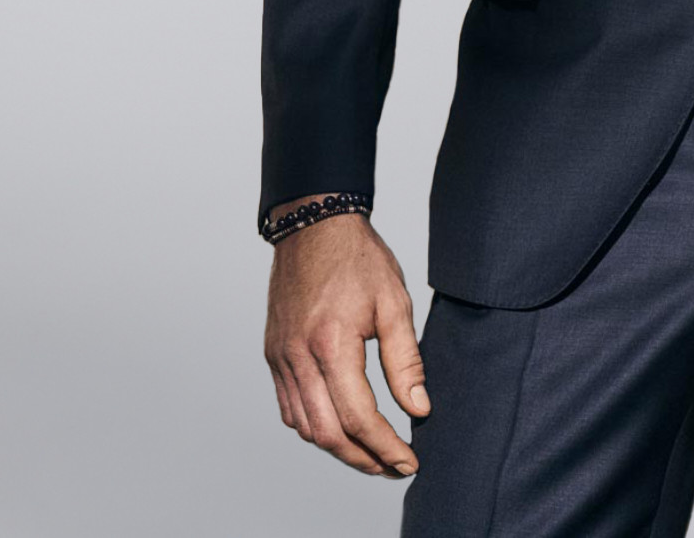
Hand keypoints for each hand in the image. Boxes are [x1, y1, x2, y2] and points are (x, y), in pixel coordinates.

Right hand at [263, 201, 431, 476]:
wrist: (315, 227)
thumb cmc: (357, 259)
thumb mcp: (394, 303)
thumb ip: (406, 361)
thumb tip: (419, 408)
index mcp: (331, 344)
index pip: (360, 417)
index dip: (386, 447)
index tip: (409, 461)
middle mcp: (299, 358)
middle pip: (328, 434)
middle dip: (363, 459)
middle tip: (393, 467)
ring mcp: (280, 359)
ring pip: (305, 427)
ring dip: (338, 449)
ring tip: (371, 454)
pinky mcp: (274, 355)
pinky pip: (290, 408)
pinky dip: (314, 427)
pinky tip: (339, 427)